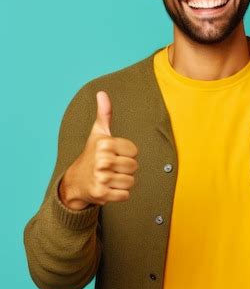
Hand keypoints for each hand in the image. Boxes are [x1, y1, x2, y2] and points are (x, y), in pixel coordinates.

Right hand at [59, 91, 138, 208]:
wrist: (76, 181)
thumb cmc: (92, 154)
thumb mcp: (98, 133)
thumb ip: (104, 114)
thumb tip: (102, 93)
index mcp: (105, 144)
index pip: (134, 151)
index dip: (127, 154)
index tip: (114, 155)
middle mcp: (102, 159)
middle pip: (134, 167)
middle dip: (126, 169)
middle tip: (112, 168)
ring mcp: (101, 177)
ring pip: (131, 181)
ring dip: (123, 182)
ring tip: (110, 178)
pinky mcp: (101, 194)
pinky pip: (125, 195)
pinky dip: (120, 194)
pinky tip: (109, 188)